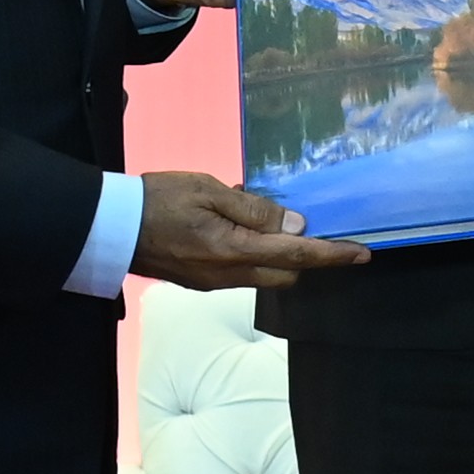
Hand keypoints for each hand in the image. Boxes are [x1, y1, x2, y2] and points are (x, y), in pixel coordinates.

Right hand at [133, 170, 366, 289]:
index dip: (332, 254)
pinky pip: (243, 273)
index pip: (296, 255)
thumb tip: (295, 226)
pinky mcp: (202, 282)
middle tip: (311, 225)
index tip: (362, 253)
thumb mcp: (208, 190)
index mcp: (232, 250)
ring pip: (265, 275)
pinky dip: (256, 255)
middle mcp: (228, 275)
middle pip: (286, 272)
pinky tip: (245, 230)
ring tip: (273, 222)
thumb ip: (254, 209)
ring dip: (280, 254)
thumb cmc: (157, 200)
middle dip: (306, 255)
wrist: (111, 227)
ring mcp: (214, 283)